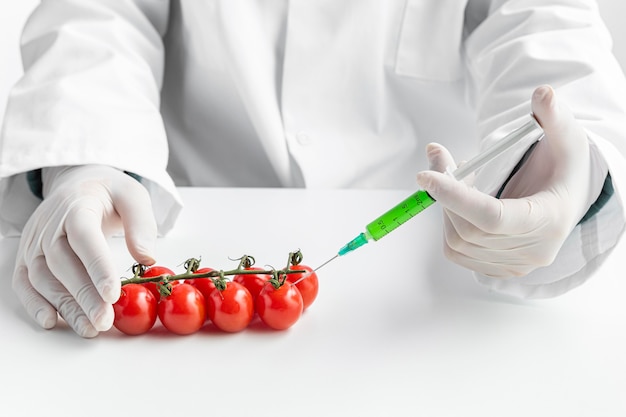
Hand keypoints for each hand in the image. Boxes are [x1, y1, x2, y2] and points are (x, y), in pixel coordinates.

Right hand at [12, 165, 156, 336]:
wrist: (78, 184)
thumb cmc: (109, 194)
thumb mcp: (134, 196)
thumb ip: (141, 224)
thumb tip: (146, 258)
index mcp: (77, 206)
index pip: (84, 238)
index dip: (97, 267)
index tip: (112, 294)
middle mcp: (49, 225)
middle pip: (62, 264)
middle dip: (84, 296)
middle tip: (104, 321)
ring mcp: (34, 242)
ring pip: (43, 278)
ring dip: (65, 306)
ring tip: (89, 328)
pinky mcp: (27, 257)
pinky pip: (24, 282)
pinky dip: (34, 304)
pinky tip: (51, 322)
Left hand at [416, 85, 604, 277]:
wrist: (566, 201)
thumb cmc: (563, 170)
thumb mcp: (566, 139)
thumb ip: (554, 116)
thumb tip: (542, 94)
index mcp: (548, 220)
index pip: (492, 217)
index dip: (456, 197)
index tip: (426, 176)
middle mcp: (532, 251)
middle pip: (468, 230)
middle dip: (446, 195)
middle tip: (439, 163)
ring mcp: (514, 265)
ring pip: (456, 241)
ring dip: (445, 209)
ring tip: (459, 182)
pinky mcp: (497, 269)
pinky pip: (456, 251)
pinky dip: (449, 225)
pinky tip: (462, 205)